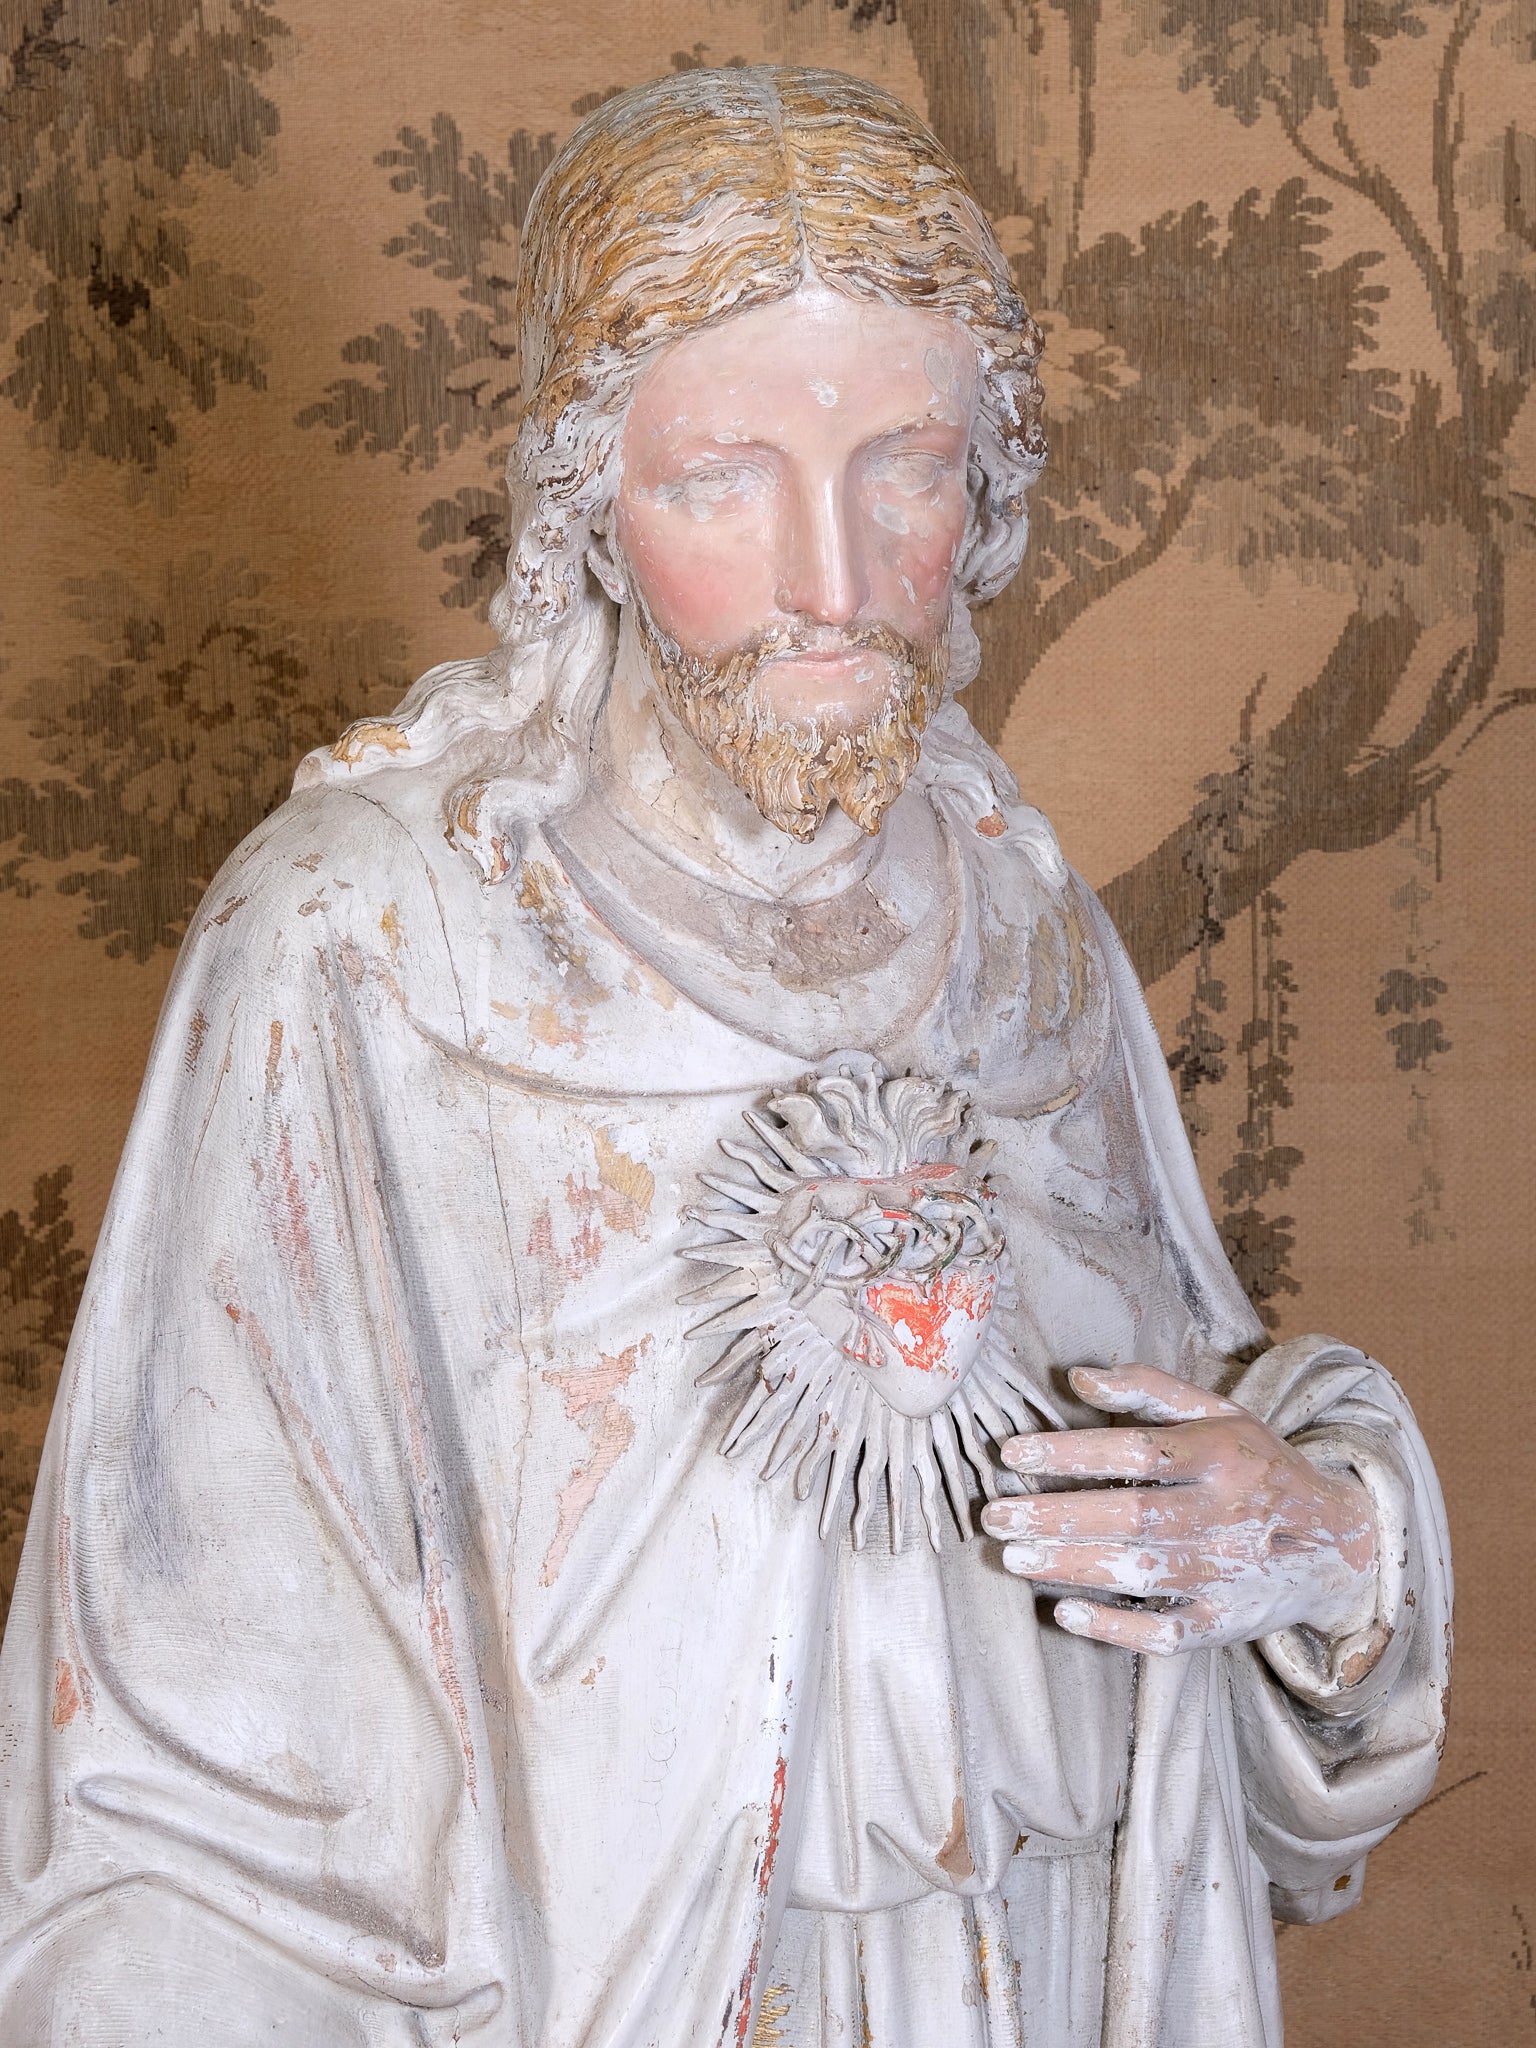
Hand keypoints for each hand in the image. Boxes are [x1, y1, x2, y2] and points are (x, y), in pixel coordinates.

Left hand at [980, 1363, 1377, 1655]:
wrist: (1342, 1544)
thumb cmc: (1259, 1465)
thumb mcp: (1219, 1414)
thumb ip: (1149, 1390)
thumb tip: (1076, 1377)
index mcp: (1221, 1455)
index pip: (1137, 1452)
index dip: (1071, 1452)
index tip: (1012, 1453)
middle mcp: (1225, 1515)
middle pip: (1132, 1516)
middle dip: (1057, 1515)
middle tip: (994, 1515)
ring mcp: (1228, 1575)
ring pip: (1143, 1574)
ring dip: (1073, 1567)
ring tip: (1013, 1557)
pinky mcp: (1227, 1625)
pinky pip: (1167, 1633)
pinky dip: (1116, 1629)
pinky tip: (1065, 1614)